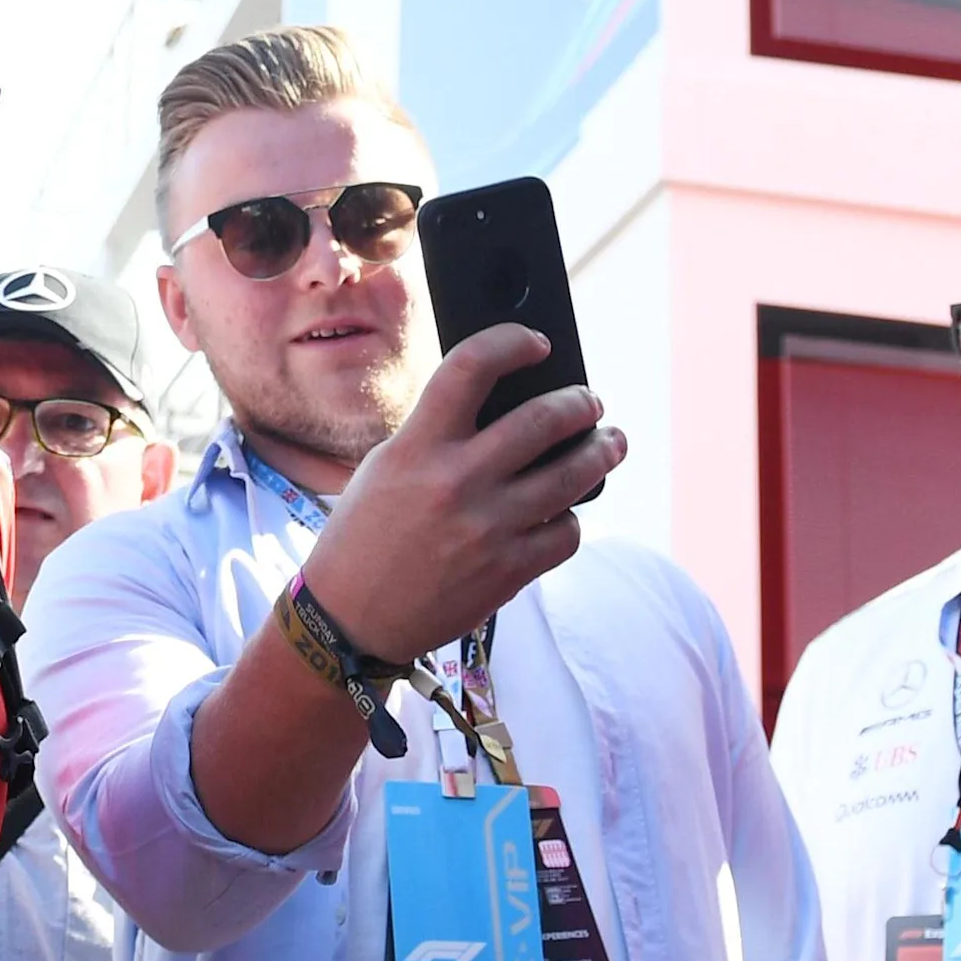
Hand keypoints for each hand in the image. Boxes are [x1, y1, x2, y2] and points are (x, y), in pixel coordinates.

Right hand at [306, 323, 622, 662]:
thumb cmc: (366, 535)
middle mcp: (455, 481)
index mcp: (416, 447)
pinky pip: (567, 531)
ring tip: (610, 443)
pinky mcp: (508, 572)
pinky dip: (570, 518)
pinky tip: (564, 512)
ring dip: (602, 451)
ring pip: (573, 474)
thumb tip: (509, 404)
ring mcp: (487, 528)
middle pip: (545, 419)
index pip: (471, 366)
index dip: (512, 341)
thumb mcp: (387, 468)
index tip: (535, 343)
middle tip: (590, 402)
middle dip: (581, 403)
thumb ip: (439, 433)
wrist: (350, 618)